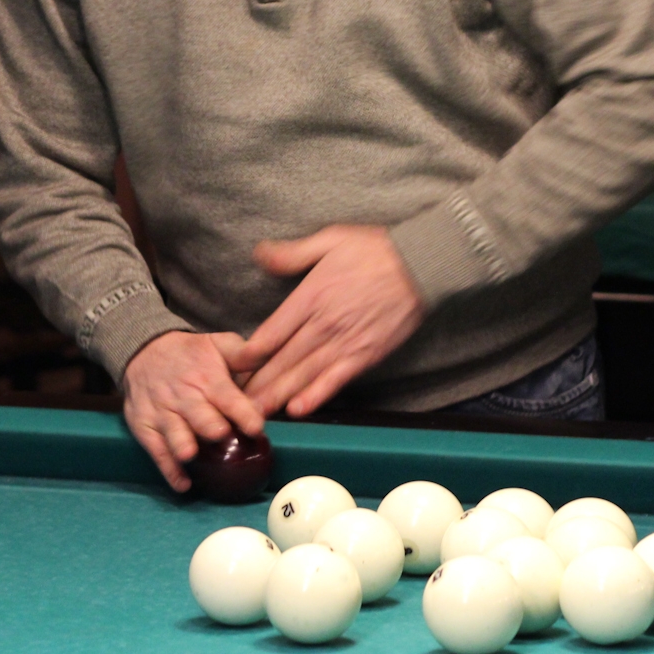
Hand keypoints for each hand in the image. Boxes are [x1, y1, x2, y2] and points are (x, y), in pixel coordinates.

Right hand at [122, 330, 266, 492]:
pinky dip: (168, 469)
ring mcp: (162, 413)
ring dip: (182, 443)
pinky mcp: (145, 427)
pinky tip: (182, 484)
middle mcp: (183, 396)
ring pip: (173, 431)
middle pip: (198, 414)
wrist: (144, 351)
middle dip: (210, 426)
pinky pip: (156, 451)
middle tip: (222, 435)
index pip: (226, 396)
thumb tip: (272, 348)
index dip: (241, 412)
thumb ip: (245, 353)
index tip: (256, 427)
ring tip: (191, 455)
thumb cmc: (191, 355)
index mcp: (206, 377)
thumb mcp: (217, 344)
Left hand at [229, 224, 424, 419]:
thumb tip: (259, 254)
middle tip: (234, 403)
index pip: (271, 331)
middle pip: (282, 359)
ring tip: (256, 414)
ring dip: (278, 395)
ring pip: (304, 374)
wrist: (421, 264)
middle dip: (257, 383)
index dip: (249, 352)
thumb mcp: (330, 239)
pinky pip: (336, 379)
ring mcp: (345, 342)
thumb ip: (292, 253)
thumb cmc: (376, 249)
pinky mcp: (366, 354)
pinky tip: (298, 410)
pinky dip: (316, 396)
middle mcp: (324, 323)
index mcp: (311, 295)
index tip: (232, 365)